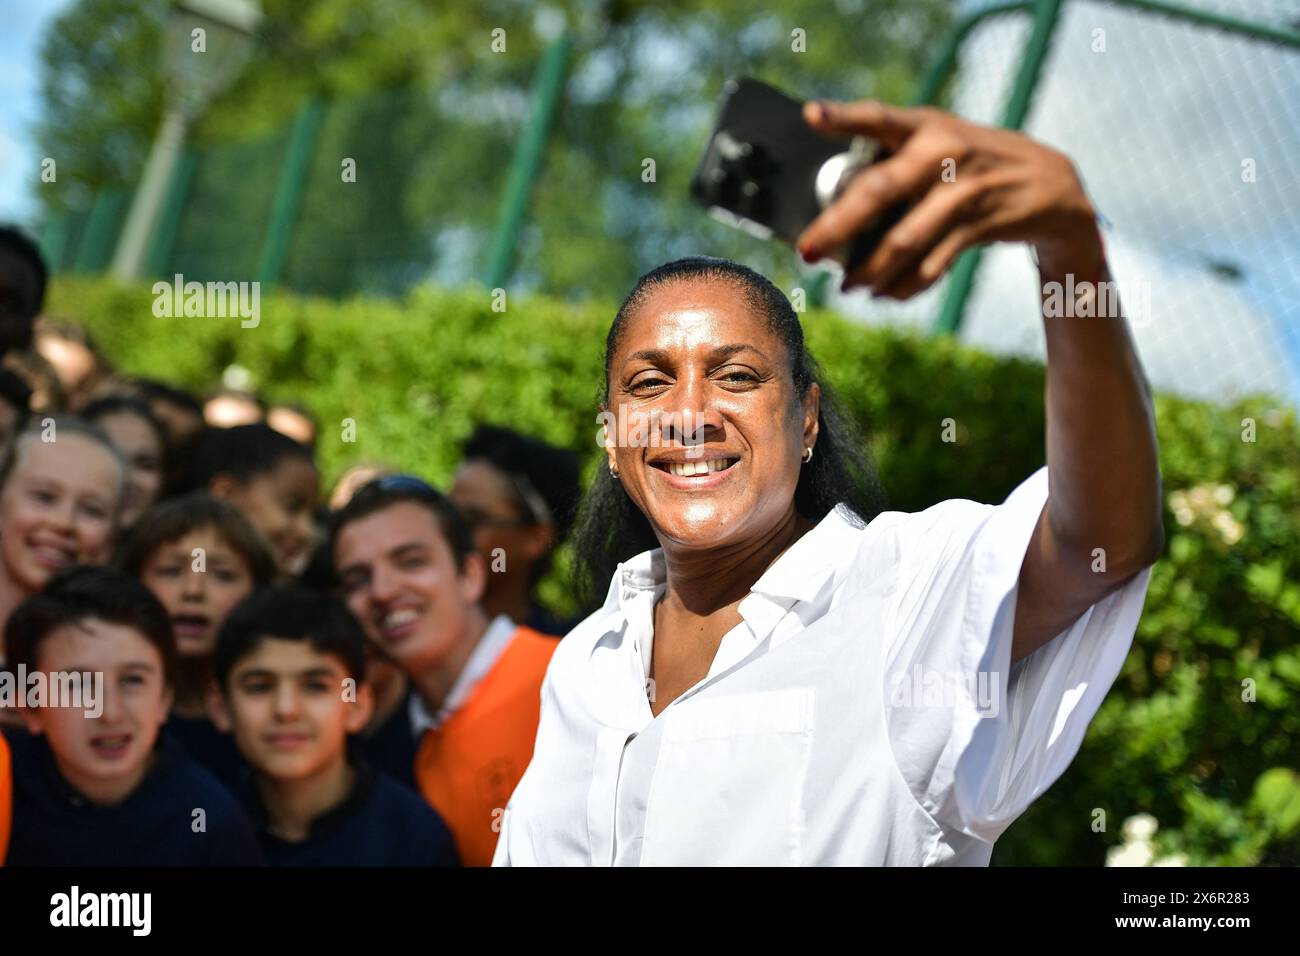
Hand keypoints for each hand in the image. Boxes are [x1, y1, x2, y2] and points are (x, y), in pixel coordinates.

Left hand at [795, 99, 1104, 295]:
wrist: (1050, 181)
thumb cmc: (971, 162)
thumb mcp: (939, 141)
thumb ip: (894, 161)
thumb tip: (836, 218)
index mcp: (924, 126)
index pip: (878, 117)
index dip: (843, 116)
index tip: (811, 114)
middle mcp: (942, 152)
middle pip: (878, 191)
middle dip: (836, 227)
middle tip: (807, 253)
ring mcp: (963, 190)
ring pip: (903, 241)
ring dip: (869, 271)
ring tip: (847, 286)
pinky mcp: (980, 224)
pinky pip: (932, 266)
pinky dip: (904, 286)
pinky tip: (884, 294)